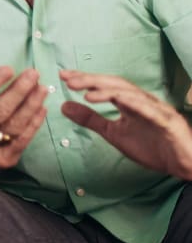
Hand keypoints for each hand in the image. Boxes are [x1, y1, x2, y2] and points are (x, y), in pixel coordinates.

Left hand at [61, 70, 191, 179]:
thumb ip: (91, 119)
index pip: (105, 85)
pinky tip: (116, 101)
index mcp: (129, 102)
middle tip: (68, 79)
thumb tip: (64, 105)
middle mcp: (142, 100)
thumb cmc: (152, 147)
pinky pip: (149, 109)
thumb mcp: (114, 134)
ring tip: (85, 92)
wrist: (183, 166)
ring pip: (130, 93)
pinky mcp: (168, 121)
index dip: (85, 79)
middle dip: (92, 80)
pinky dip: (131, 102)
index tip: (63, 76)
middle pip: (115, 84)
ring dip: (107, 90)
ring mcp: (156, 109)